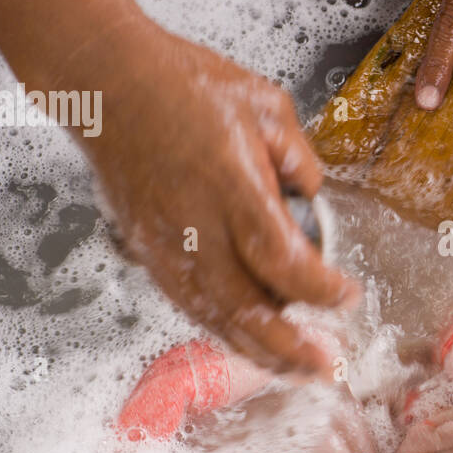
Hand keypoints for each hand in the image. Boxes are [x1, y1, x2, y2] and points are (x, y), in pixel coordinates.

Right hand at [42, 17, 358, 375]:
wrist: (105, 83)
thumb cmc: (182, 84)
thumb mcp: (264, 103)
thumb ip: (298, 157)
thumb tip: (312, 196)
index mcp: (230, 182)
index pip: (279, 258)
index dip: (317, 289)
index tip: (346, 297)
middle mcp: (195, 222)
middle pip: (244, 308)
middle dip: (290, 347)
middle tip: (327, 366)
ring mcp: (165, 243)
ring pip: (212, 318)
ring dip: (257, 352)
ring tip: (296, 369)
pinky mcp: (146, 251)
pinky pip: (187, 304)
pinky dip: (222, 330)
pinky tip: (249, 341)